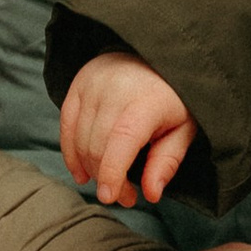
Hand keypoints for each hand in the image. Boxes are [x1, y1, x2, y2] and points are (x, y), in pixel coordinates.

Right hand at [61, 53, 195, 206]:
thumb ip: (166, 162)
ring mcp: (93, 84)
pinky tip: (81, 172)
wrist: (157, 53)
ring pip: (80, 139)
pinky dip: (70, 152)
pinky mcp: (79, 83)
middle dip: (107, 178)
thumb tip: (151, 195)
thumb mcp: (183, 129)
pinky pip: (66, 124)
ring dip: (91, 169)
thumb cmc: (173, 97)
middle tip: (125, 196)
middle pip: (97, 145)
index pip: (121, 141)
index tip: (110, 197)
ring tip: (110, 182)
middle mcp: (115, 89)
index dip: (112, 172)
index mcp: (146, 100)